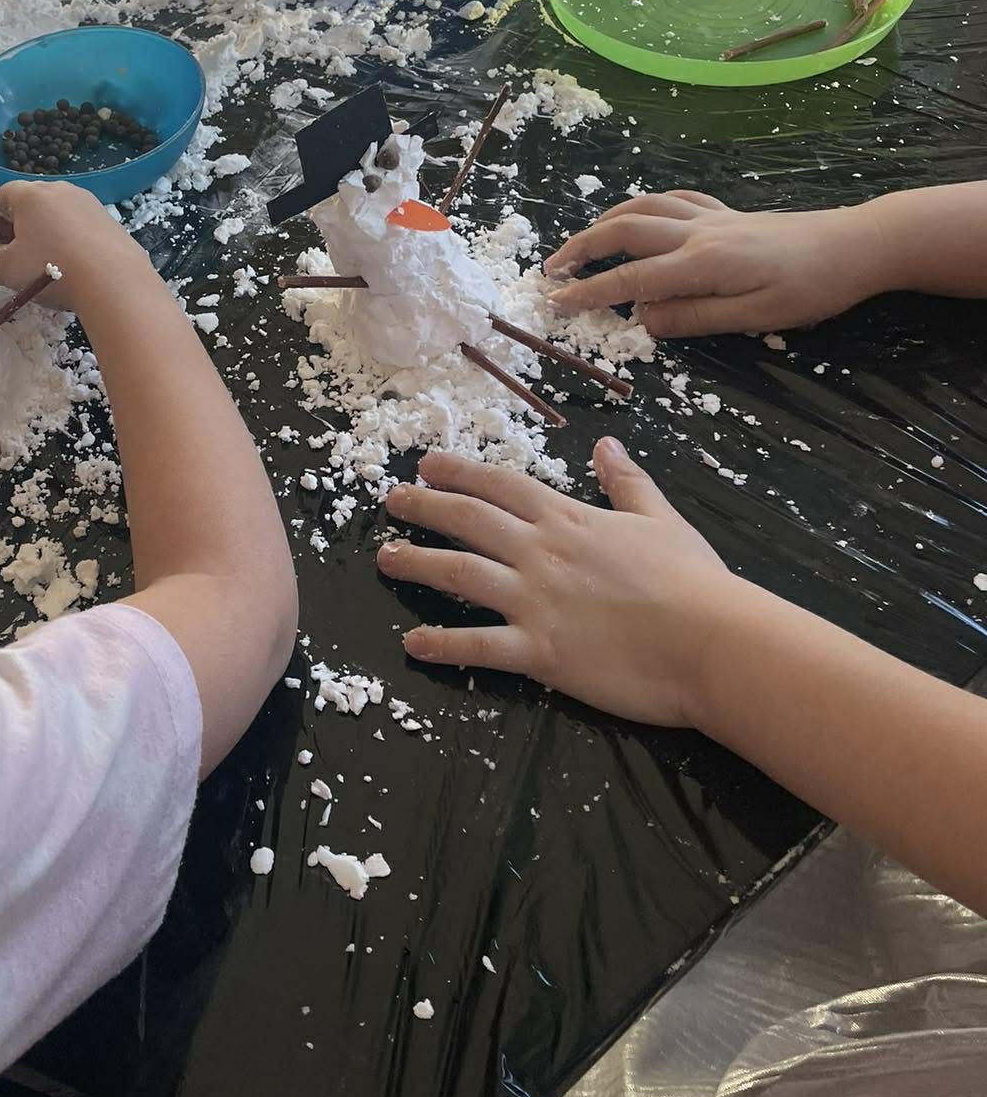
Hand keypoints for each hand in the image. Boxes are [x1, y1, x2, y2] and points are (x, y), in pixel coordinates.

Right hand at [0, 180, 156, 314]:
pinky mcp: (110, 219)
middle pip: (31, 203)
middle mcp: (61, 189)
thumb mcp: (6, 271)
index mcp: (31, 194)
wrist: (114, 282)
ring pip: (58, 215)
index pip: (1, 196)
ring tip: (51, 266)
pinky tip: (78, 268)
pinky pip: (82, 226)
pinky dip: (74, 242)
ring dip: (49, 235)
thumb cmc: (51, 270)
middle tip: (22, 259)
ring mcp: (89, 202)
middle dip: (21, 228)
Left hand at [377, 442, 752, 727]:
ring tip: (384, 560)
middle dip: (424, 507)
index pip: (501, 486)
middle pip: (468, 520)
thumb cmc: (694, 581)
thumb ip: (626, 482)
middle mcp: (541, 553)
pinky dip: (442, 644)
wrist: (712, 641)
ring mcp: (535, 602)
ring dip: (418, 565)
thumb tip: (604, 444)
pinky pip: (478, 646)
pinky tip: (413, 644)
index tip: (426, 464)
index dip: (460, 472)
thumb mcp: (660, 518)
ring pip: (460, 574)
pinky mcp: (540, 652)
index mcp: (568, 519)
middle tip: (391, 501)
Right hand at [543, 190, 884, 336]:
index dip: (589, 292)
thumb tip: (643, 320)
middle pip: (624, 231)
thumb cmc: (813, 288)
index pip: (631, 280)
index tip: (555, 304)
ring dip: (605, 222)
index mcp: (702, 263)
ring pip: (644, 207)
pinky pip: (676, 199)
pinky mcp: (728, 212)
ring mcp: (712, 217)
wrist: (856, 244)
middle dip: (581, 248)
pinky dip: (648, 205)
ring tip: (582, 242)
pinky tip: (642, 215)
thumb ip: (696, 318)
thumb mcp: (756, 317)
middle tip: (552, 271)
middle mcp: (698, 232)